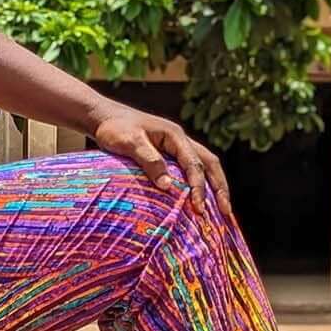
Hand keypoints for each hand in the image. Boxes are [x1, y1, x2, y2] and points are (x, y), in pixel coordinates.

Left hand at [82, 99, 230, 219]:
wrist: (103, 118)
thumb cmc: (115, 129)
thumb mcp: (130, 143)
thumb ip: (149, 161)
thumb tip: (168, 186)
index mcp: (175, 136)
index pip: (194, 164)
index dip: (198, 187)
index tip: (198, 208)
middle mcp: (181, 140)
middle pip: (210, 164)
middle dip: (220, 188)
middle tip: (226, 212)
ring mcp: (177, 147)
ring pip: (205, 166)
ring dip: (215, 187)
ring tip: (222, 210)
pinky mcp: (169, 155)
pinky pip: (192, 170)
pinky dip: (201, 185)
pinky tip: (201, 201)